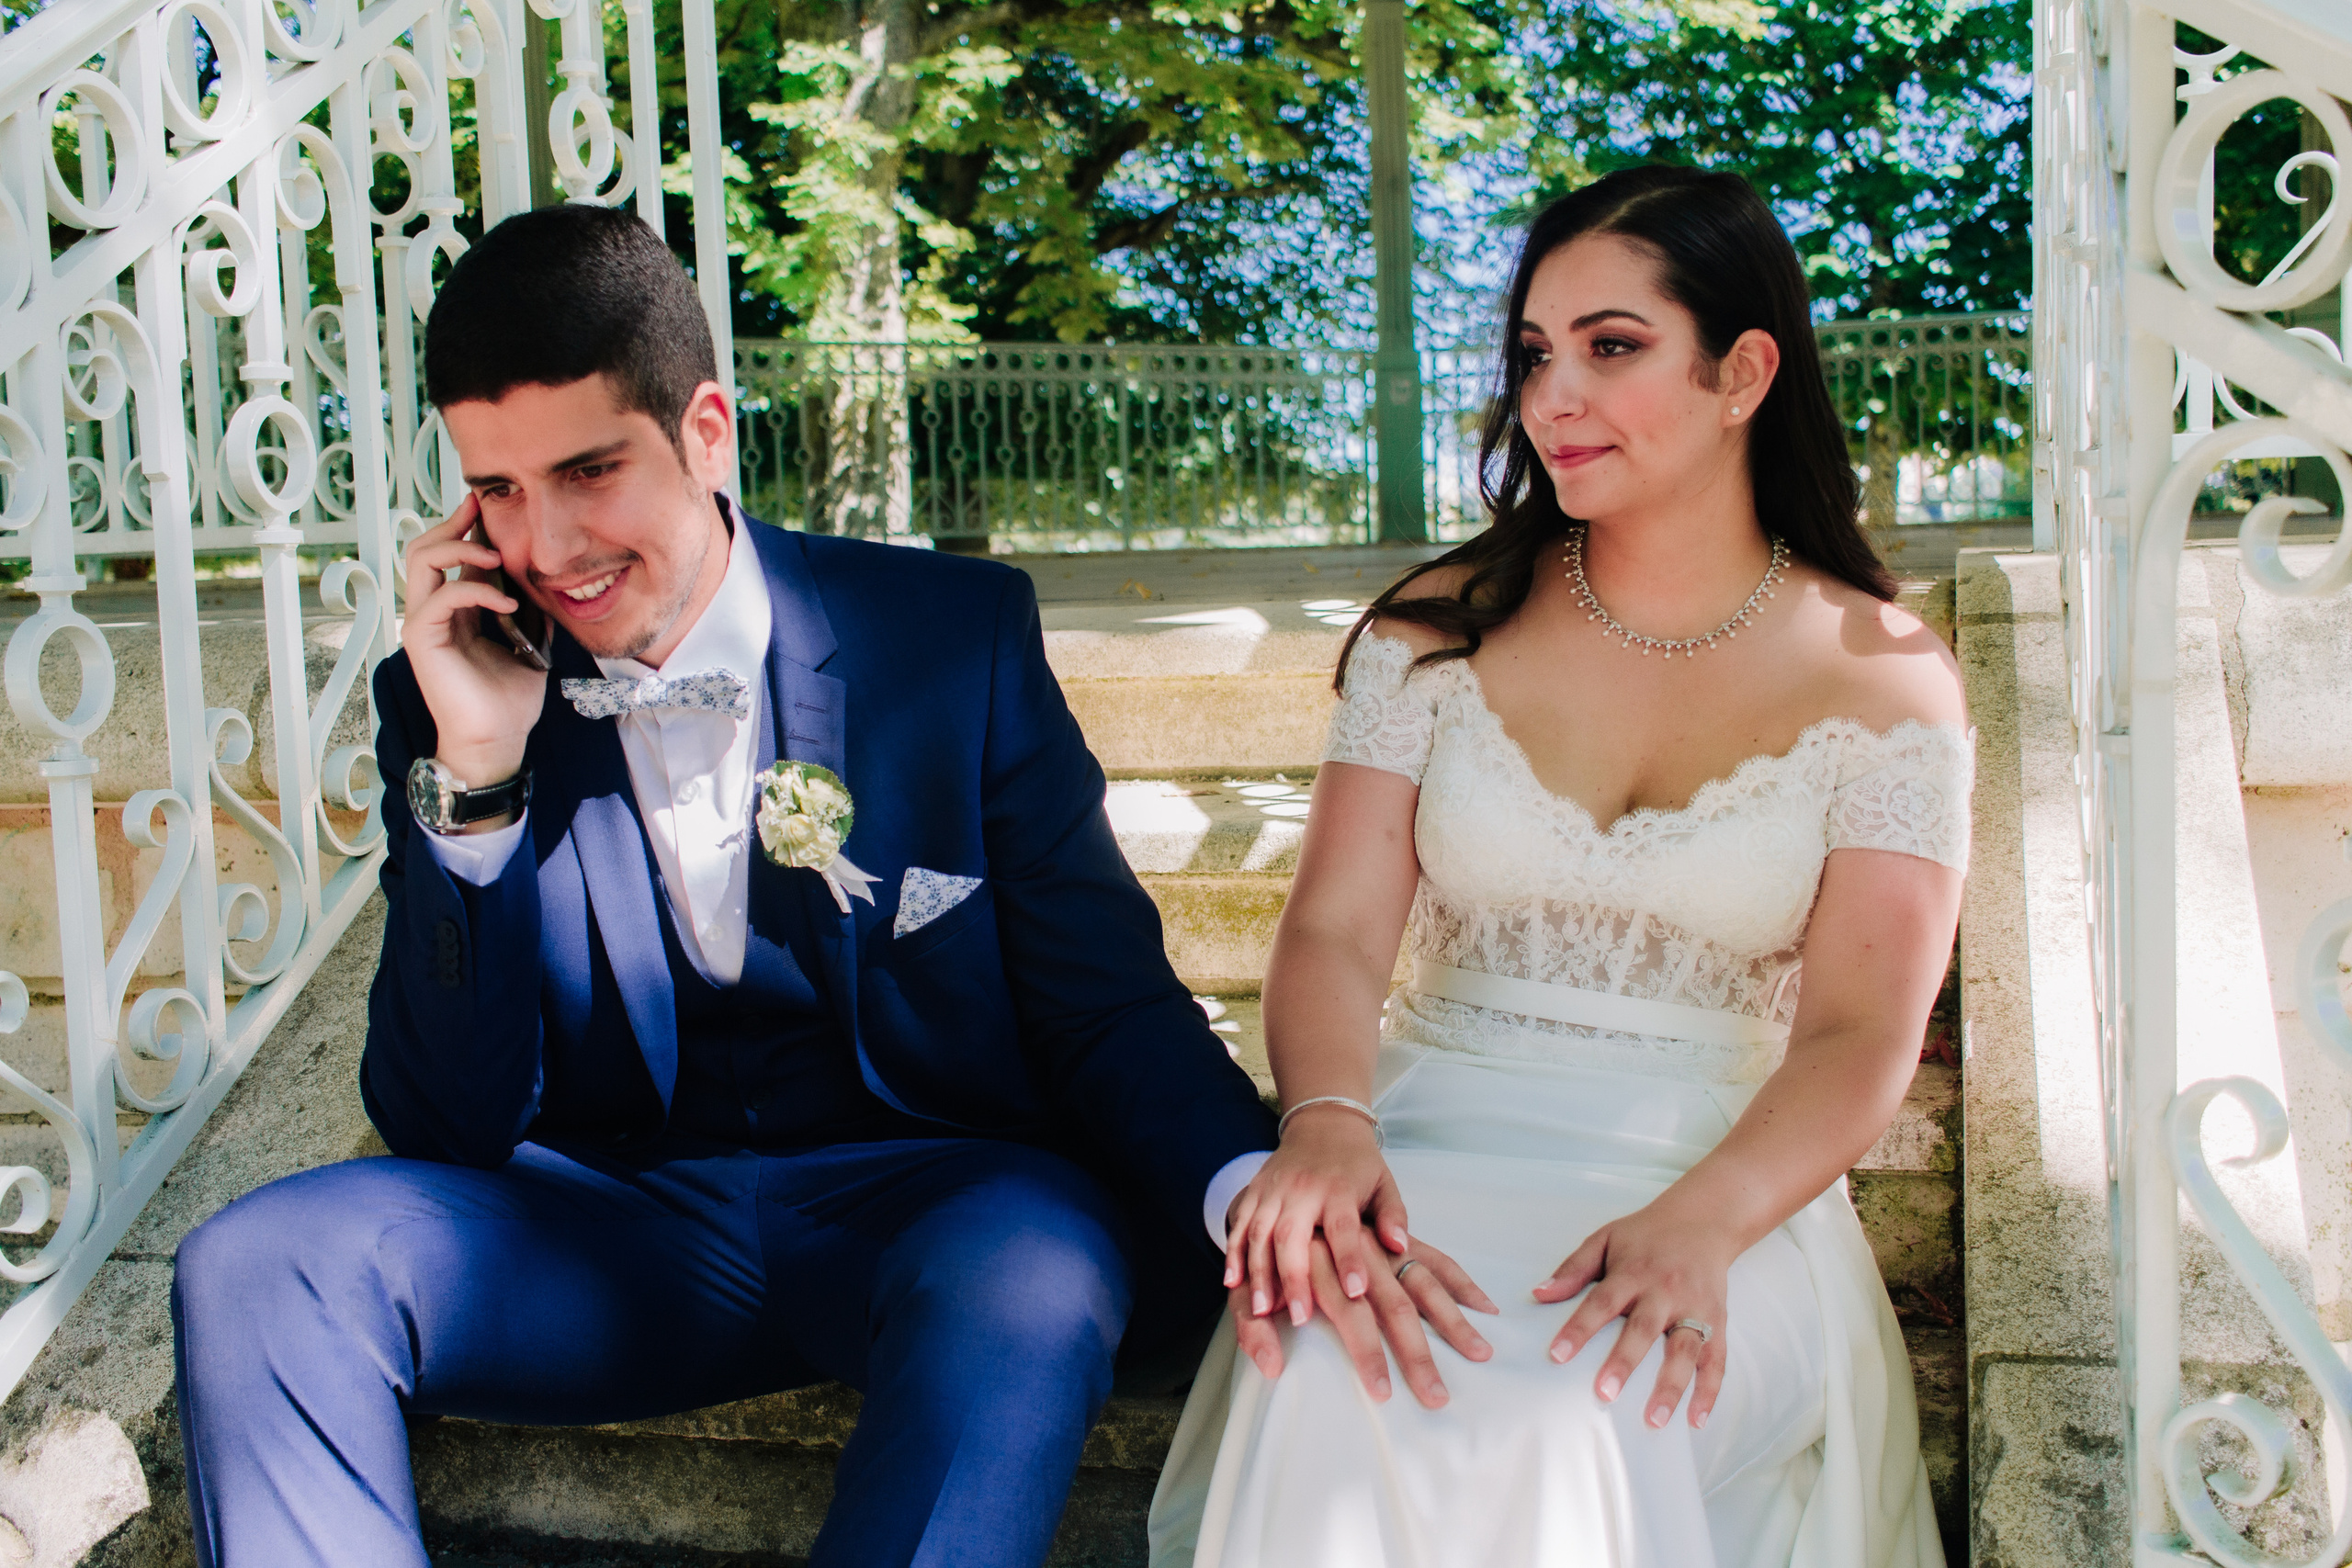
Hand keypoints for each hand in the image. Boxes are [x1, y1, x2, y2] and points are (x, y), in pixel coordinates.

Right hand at [400, 494, 546, 793]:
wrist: (498, 738)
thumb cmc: (510, 699)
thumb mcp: (530, 641)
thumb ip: (529, 608)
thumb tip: (546, 578)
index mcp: (457, 608)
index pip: (452, 554)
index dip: (468, 525)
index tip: (492, 505)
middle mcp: (434, 609)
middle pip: (425, 545)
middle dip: (454, 521)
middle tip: (482, 507)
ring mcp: (423, 622)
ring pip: (422, 559)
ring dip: (459, 545)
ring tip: (496, 554)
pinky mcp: (422, 638)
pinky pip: (441, 595)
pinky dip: (475, 589)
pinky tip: (507, 602)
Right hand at [1226, 1108, 1407, 1325]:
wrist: (1323, 1124)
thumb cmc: (1358, 1165)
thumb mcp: (1384, 1185)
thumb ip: (1393, 1216)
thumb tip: (1399, 1246)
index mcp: (1338, 1188)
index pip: (1343, 1226)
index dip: (1349, 1259)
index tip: (1355, 1292)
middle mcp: (1302, 1189)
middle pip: (1292, 1235)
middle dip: (1294, 1278)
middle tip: (1300, 1317)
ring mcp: (1273, 1190)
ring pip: (1259, 1233)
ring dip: (1259, 1273)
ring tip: (1262, 1311)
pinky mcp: (1253, 1192)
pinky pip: (1239, 1225)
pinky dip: (1234, 1254)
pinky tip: (1232, 1283)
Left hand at [1229, 1233, 1496, 1407]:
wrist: (1284, 1191)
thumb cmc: (1268, 1254)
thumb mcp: (1249, 1287)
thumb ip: (1253, 1328)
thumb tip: (1271, 1366)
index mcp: (1323, 1264)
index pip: (1351, 1315)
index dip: (1366, 1354)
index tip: (1382, 1392)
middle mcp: (1361, 1255)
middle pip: (1395, 1306)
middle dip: (1417, 1354)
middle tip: (1437, 1397)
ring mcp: (1385, 1246)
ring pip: (1424, 1282)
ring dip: (1453, 1320)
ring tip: (1480, 1354)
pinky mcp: (1398, 1240)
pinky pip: (1437, 1260)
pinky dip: (1462, 1283)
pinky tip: (1485, 1307)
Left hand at [1534, 1199, 1731, 1429]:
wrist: (1703, 1220)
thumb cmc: (1645, 1235)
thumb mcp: (1605, 1239)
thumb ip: (1573, 1268)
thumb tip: (1539, 1293)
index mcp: (1633, 1272)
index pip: (1602, 1302)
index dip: (1579, 1329)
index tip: (1557, 1355)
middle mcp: (1665, 1291)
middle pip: (1644, 1330)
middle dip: (1625, 1362)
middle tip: (1605, 1393)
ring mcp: (1695, 1308)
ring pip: (1686, 1350)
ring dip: (1671, 1387)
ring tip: (1654, 1420)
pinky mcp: (1718, 1321)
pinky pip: (1716, 1360)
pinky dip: (1710, 1391)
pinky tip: (1696, 1421)